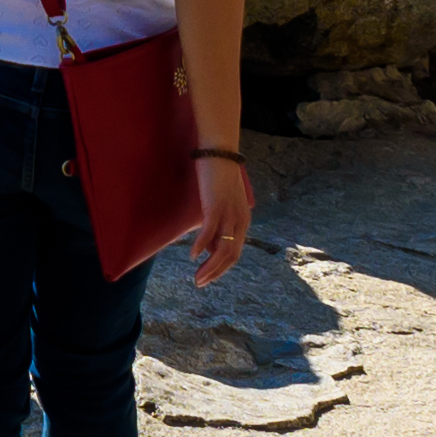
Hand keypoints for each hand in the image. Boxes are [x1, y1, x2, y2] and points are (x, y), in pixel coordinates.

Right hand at [183, 146, 255, 283]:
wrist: (220, 152)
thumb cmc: (218, 177)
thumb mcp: (222, 204)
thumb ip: (219, 226)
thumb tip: (209, 247)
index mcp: (242, 221)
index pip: (234, 253)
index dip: (221, 269)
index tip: (207, 278)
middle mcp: (239, 220)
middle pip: (230, 255)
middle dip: (215, 273)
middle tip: (200, 283)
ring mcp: (228, 214)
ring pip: (222, 248)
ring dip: (209, 266)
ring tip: (196, 277)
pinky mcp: (216, 206)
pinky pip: (209, 231)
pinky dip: (200, 245)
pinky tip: (192, 255)